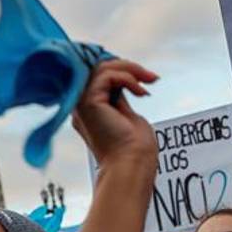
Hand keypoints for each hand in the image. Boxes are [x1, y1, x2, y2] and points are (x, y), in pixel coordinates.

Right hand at [69, 60, 159, 231]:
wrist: (133, 165)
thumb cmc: (135, 149)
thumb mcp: (126, 115)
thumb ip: (119, 96)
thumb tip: (125, 78)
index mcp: (88, 110)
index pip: (98, 77)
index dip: (119, 70)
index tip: (143, 78)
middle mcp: (81, 106)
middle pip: (97, 68)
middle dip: (127, 66)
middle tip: (150, 78)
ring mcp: (82, 104)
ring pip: (101, 68)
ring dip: (130, 69)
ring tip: (149, 81)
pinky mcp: (89, 103)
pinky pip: (107, 76)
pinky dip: (128, 78)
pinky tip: (141, 92)